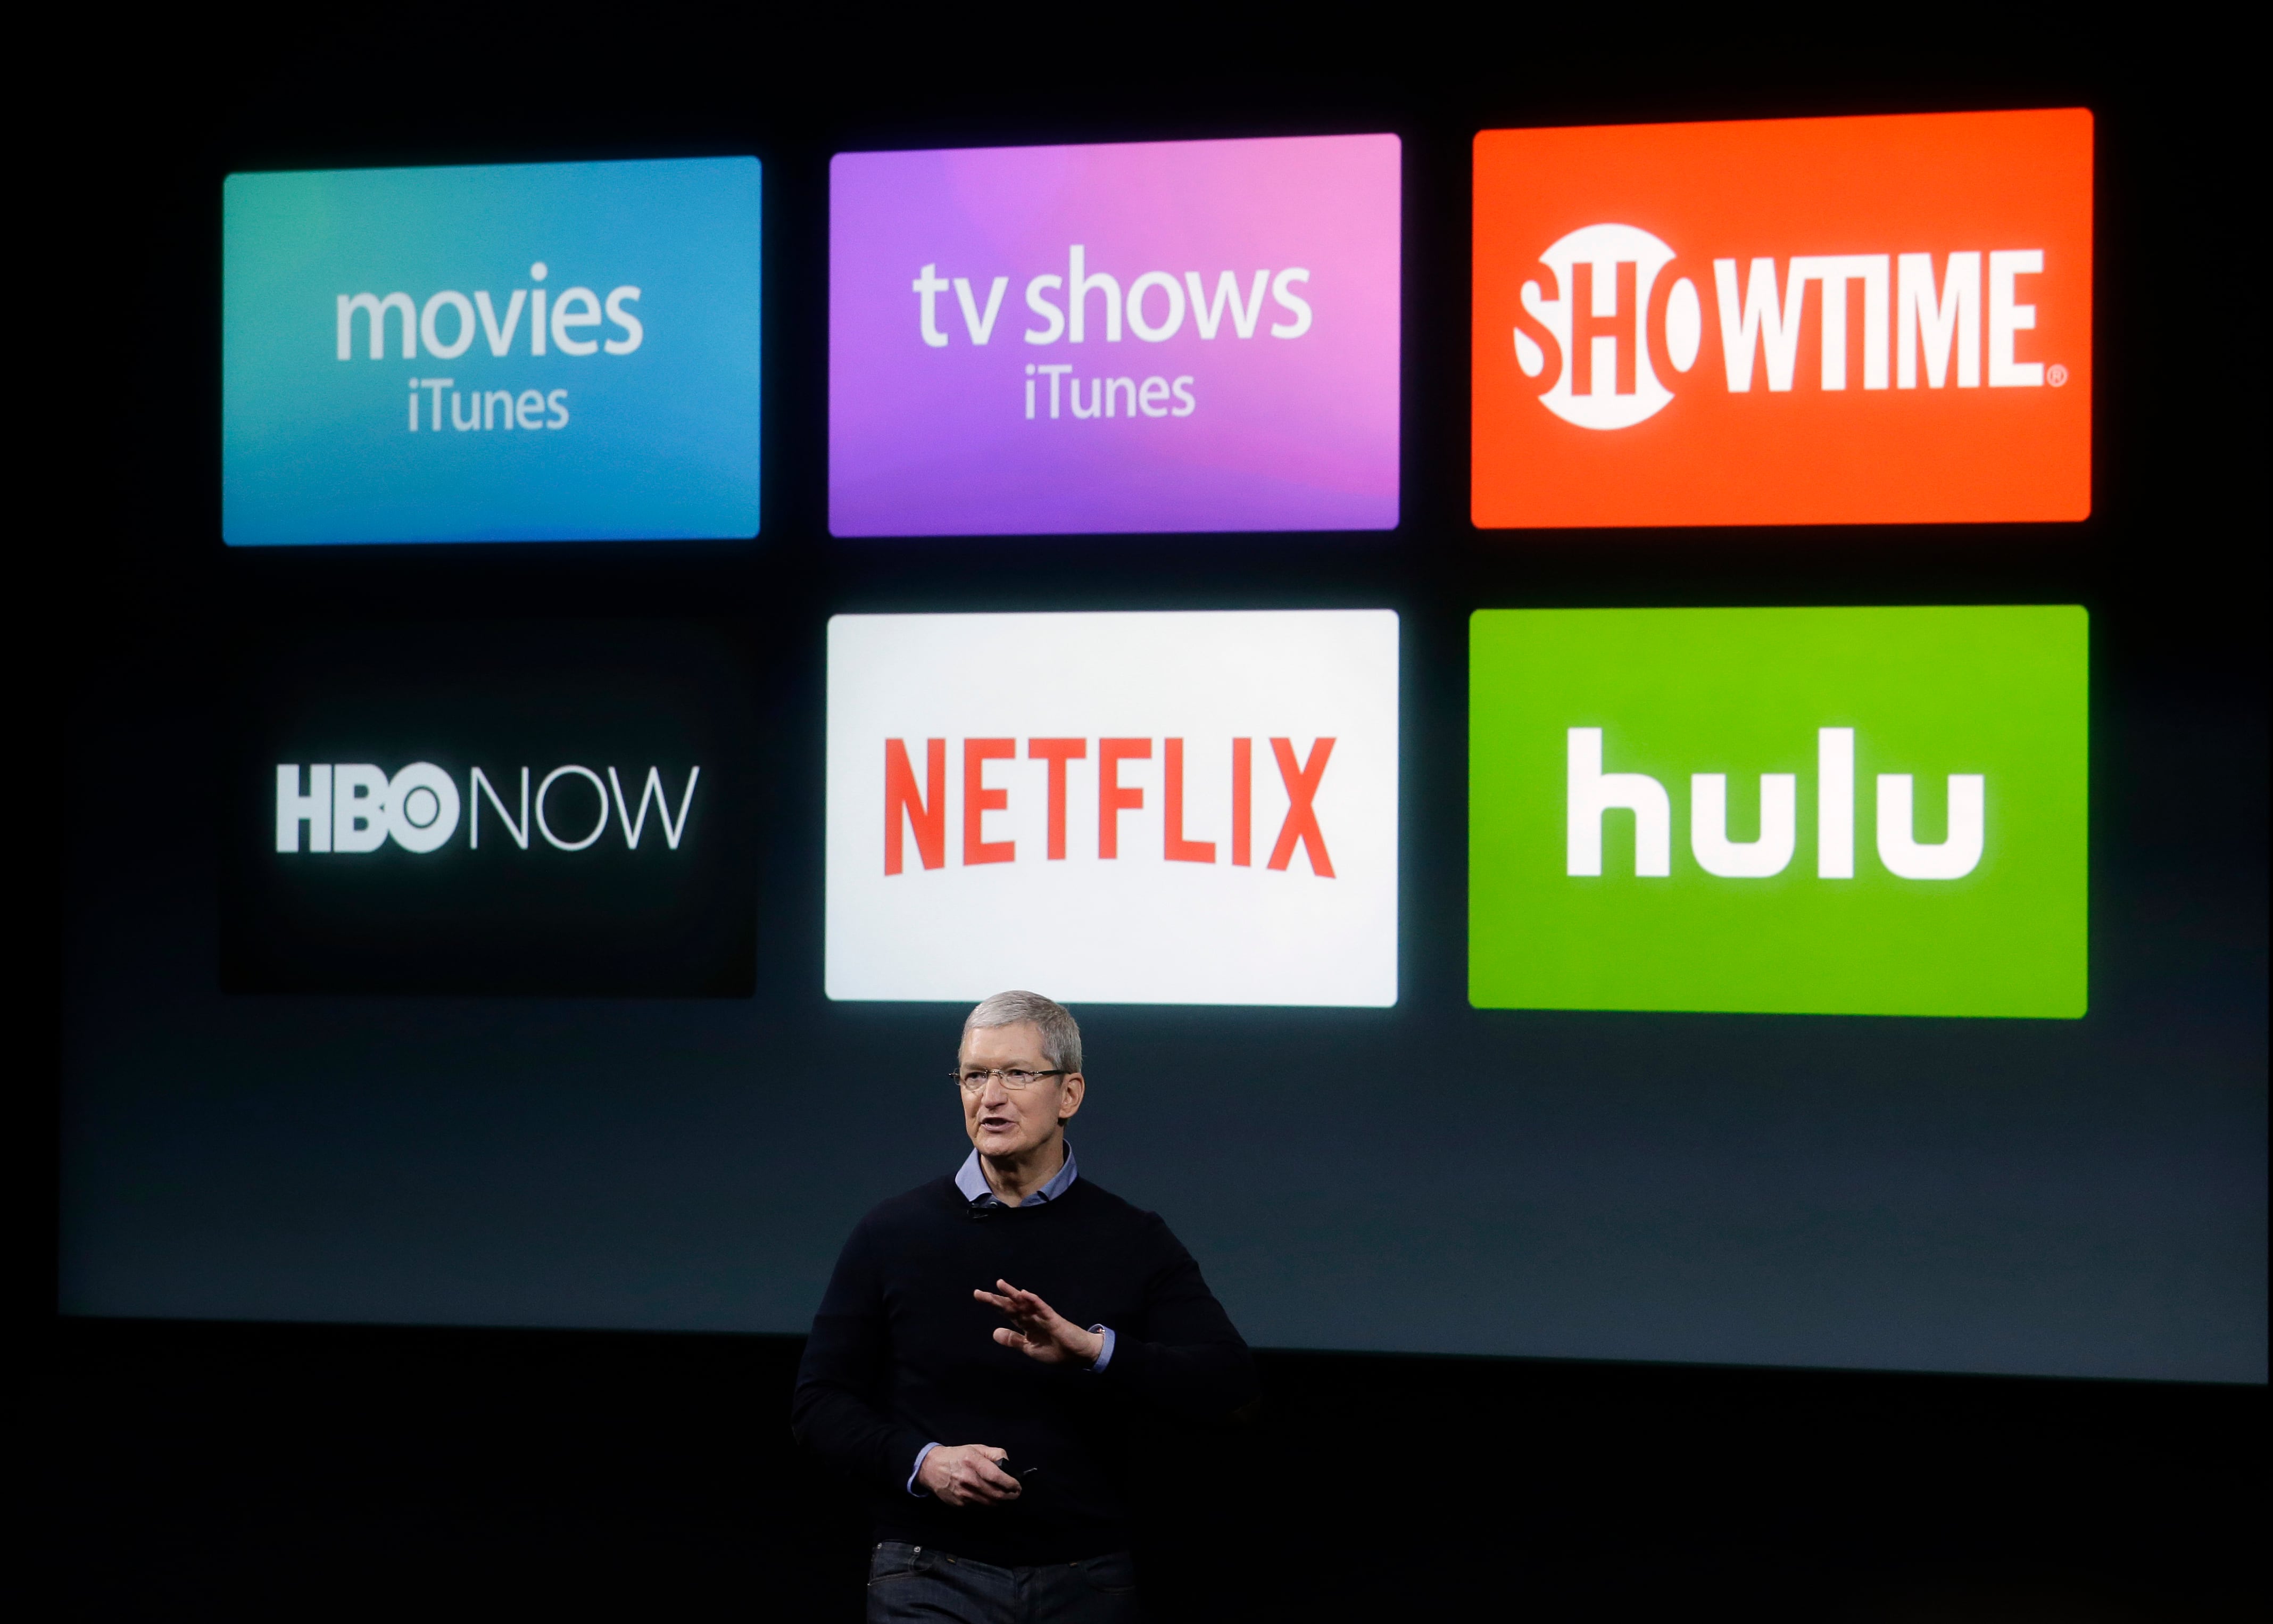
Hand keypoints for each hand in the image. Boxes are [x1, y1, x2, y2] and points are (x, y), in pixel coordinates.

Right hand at [918, 1443, 1021, 1507]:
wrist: (932, 1468)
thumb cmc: (957, 1456)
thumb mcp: (976, 1448)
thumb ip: (995, 1454)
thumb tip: (1008, 1467)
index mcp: (973, 1461)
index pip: (997, 1477)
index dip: (1011, 1484)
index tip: (1018, 1486)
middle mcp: (968, 1479)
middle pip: (996, 1494)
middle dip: (1010, 1496)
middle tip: (1016, 1493)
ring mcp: (963, 1494)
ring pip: (990, 1504)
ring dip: (1001, 1502)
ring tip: (1006, 1497)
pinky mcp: (959, 1504)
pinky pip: (980, 1508)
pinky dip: (989, 1505)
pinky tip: (992, 1499)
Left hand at [974, 1279, 1105, 1366]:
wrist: (1077, 1355)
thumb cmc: (1055, 1351)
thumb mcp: (1029, 1349)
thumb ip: (1014, 1340)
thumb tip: (994, 1332)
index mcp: (1025, 1324)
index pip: (1006, 1311)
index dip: (993, 1303)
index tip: (978, 1294)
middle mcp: (1031, 1317)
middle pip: (1011, 1306)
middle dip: (995, 1299)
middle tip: (978, 1293)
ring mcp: (1042, 1317)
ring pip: (1025, 1303)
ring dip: (1013, 1294)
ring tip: (1000, 1284)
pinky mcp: (1053, 1319)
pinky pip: (1042, 1308)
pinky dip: (1034, 1301)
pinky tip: (1025, 1294)